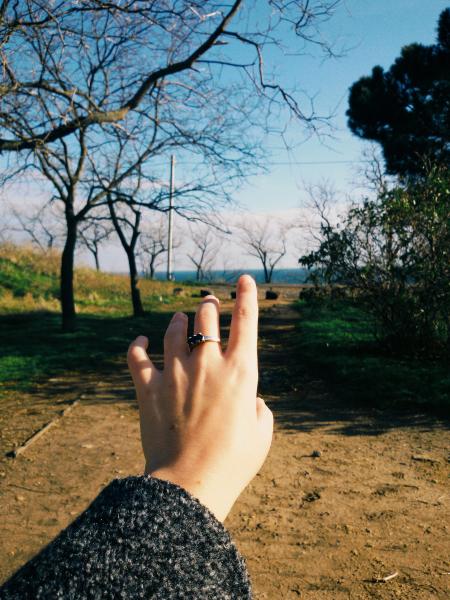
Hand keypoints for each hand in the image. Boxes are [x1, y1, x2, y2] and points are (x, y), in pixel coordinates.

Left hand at [127, 275, 272, 521]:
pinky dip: (138, 345)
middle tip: (208, 302)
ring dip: (177, 320)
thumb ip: (260, 409)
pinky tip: (141, 340)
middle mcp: (208, 364)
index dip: (246, 296)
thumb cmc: (233, 463)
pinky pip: (137, 356)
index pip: (246, 322)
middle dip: (208, 305)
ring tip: (178, 317)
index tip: (243, 279)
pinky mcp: (149, 388)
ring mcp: (176, 373)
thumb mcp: (262, 435)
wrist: (190, 483)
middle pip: (205, 317)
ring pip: (174, 329)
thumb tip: (251, 400)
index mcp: (241, 372)